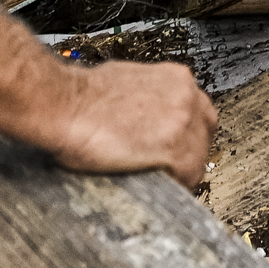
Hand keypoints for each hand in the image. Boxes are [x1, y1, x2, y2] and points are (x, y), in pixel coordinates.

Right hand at [44, 61, 216, 188]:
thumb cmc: (84, 96)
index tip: (172, 148)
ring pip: (199, 158)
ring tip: (156, 180)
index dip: (185, 136)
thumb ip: (149, 98)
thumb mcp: (128, 82)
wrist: (65, 104)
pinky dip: (175, 187)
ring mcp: (184, 123)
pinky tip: (156, 189)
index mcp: (177, 79)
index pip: (197, 113)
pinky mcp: (176, 149)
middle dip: (187, 153)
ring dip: (180, 172)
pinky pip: (188, 177)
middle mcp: (187, 96)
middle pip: (204, 135)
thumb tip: (148, 116)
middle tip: (164, 166)